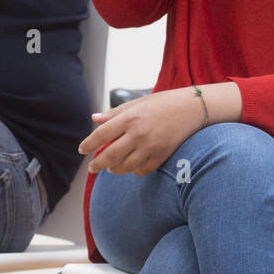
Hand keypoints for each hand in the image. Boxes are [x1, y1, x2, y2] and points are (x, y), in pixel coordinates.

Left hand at [79, 87, 208, 175]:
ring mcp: (151, 146)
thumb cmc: (162, 103)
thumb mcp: (137, 103)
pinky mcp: (162, 155)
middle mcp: (138, 133)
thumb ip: (114, 114)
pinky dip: (134, 170)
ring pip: (125, 166)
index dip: (88, 144)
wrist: (192, 109)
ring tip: (111, 168)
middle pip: (110, 155)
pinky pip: (142, 170)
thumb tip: (94, 119)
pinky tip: (130, 166)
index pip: (101, 134)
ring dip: (115, 169)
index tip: (81, 150)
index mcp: (130, 117)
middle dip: (97, 164)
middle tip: (92, 168)